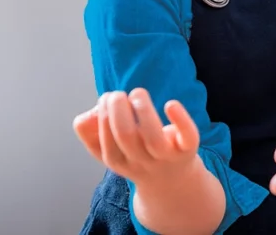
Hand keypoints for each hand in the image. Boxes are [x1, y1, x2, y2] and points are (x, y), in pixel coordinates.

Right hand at [73, 88, 200, 187]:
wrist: (172, 182)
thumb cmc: (137, 155)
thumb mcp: (111, 148)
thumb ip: (92, 131)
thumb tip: (87, 115)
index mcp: (117, 161)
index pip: (102, 143)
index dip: (102, 116)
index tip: (106, 99)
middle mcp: (139, 161)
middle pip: (126, 136)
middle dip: (118, 109)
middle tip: (118, 94)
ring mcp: (164, 157)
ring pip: (153, 136)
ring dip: (143, 109)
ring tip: (137, 93)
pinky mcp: (187, 150)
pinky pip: (188, 137)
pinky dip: (180, 119)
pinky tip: (171, 104)